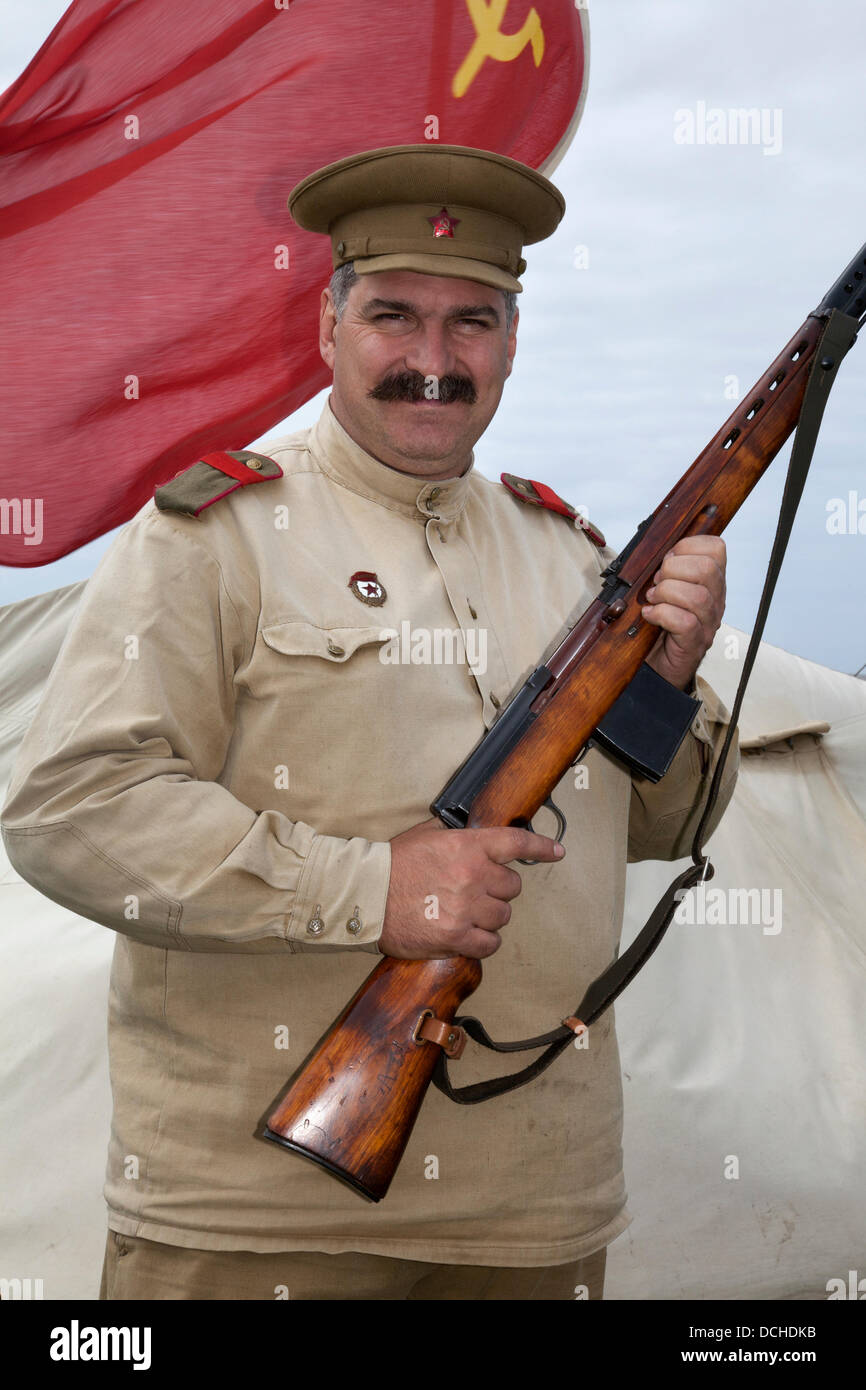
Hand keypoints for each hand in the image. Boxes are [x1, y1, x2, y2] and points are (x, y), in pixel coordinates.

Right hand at [380, 818, 564, 959]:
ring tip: (466, 914)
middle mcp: (473, 875)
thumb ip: (457, 835)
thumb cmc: (393, 864)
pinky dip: (483, 941)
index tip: (556, 852)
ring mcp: (466, 908)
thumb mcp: (427, 835)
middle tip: (474, 891)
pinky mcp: (456, 937)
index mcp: (467, 846)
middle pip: (512, 887)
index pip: (516, 843)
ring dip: (490, 917)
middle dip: (497, 889)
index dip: (541, 847)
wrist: (366, 894)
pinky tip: (467, 935)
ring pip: (503, 916)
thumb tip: (476, 834)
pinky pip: (489, 943)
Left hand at [642, 536, 726, 689]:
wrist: (660, 664)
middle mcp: (716, 599)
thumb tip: (657, 551)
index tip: (668, 560)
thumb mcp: (665, 589)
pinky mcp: (694, 642)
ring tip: (653, 599)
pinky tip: (650, 615)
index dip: (687, 546)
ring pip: (697, 596)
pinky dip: (662, 614)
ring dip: (666, 593)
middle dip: (673, 569)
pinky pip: (685, 622)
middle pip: (707, 568)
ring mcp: (708, 622)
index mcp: (711, 581)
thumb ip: (667, 569)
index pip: (716, 548)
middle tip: (657, 582)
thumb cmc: (661, 623)